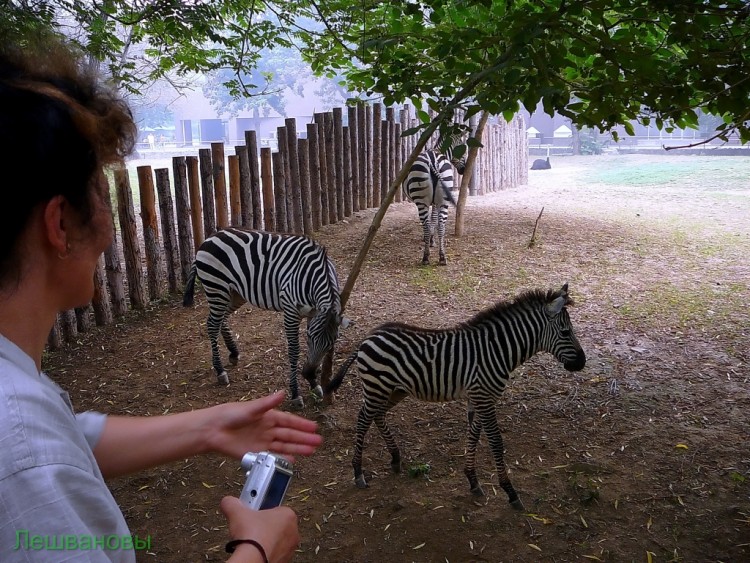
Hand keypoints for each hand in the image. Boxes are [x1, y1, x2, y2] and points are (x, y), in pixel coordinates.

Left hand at [204, 391, 321, 460]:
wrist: (212, 430)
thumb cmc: (230, 415)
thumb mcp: (250, 408)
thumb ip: (267, 403)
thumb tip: (282, 393)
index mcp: (268, 417)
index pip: (289, 421)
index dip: (302, 424)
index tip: (314, 427)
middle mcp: (267, 430)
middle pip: (289, 435)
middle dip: (304, 438)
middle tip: (318, 442)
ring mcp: (262, 442)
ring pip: (284, 446)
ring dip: (298, 448)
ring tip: (311, 452)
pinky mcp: (255, 453)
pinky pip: (272, 456)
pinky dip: (282, 458)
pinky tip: (293, 460)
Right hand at [221, 496, 299, 562]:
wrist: (253, 561)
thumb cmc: (252, 537)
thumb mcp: (237, 513)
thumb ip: (233, 503)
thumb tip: (228, 501)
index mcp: (288, 515)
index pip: (275, 509)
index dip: (261, 512)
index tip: (252, 515)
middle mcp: (293, 532)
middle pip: (275, 525)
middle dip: (263, 527)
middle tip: (250, 529)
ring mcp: (289, 548)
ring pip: (275, 541)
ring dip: (264, 540)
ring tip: (250, 542)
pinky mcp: (283, 560)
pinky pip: (273, 553)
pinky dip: (265, 552)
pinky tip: (254, 552)